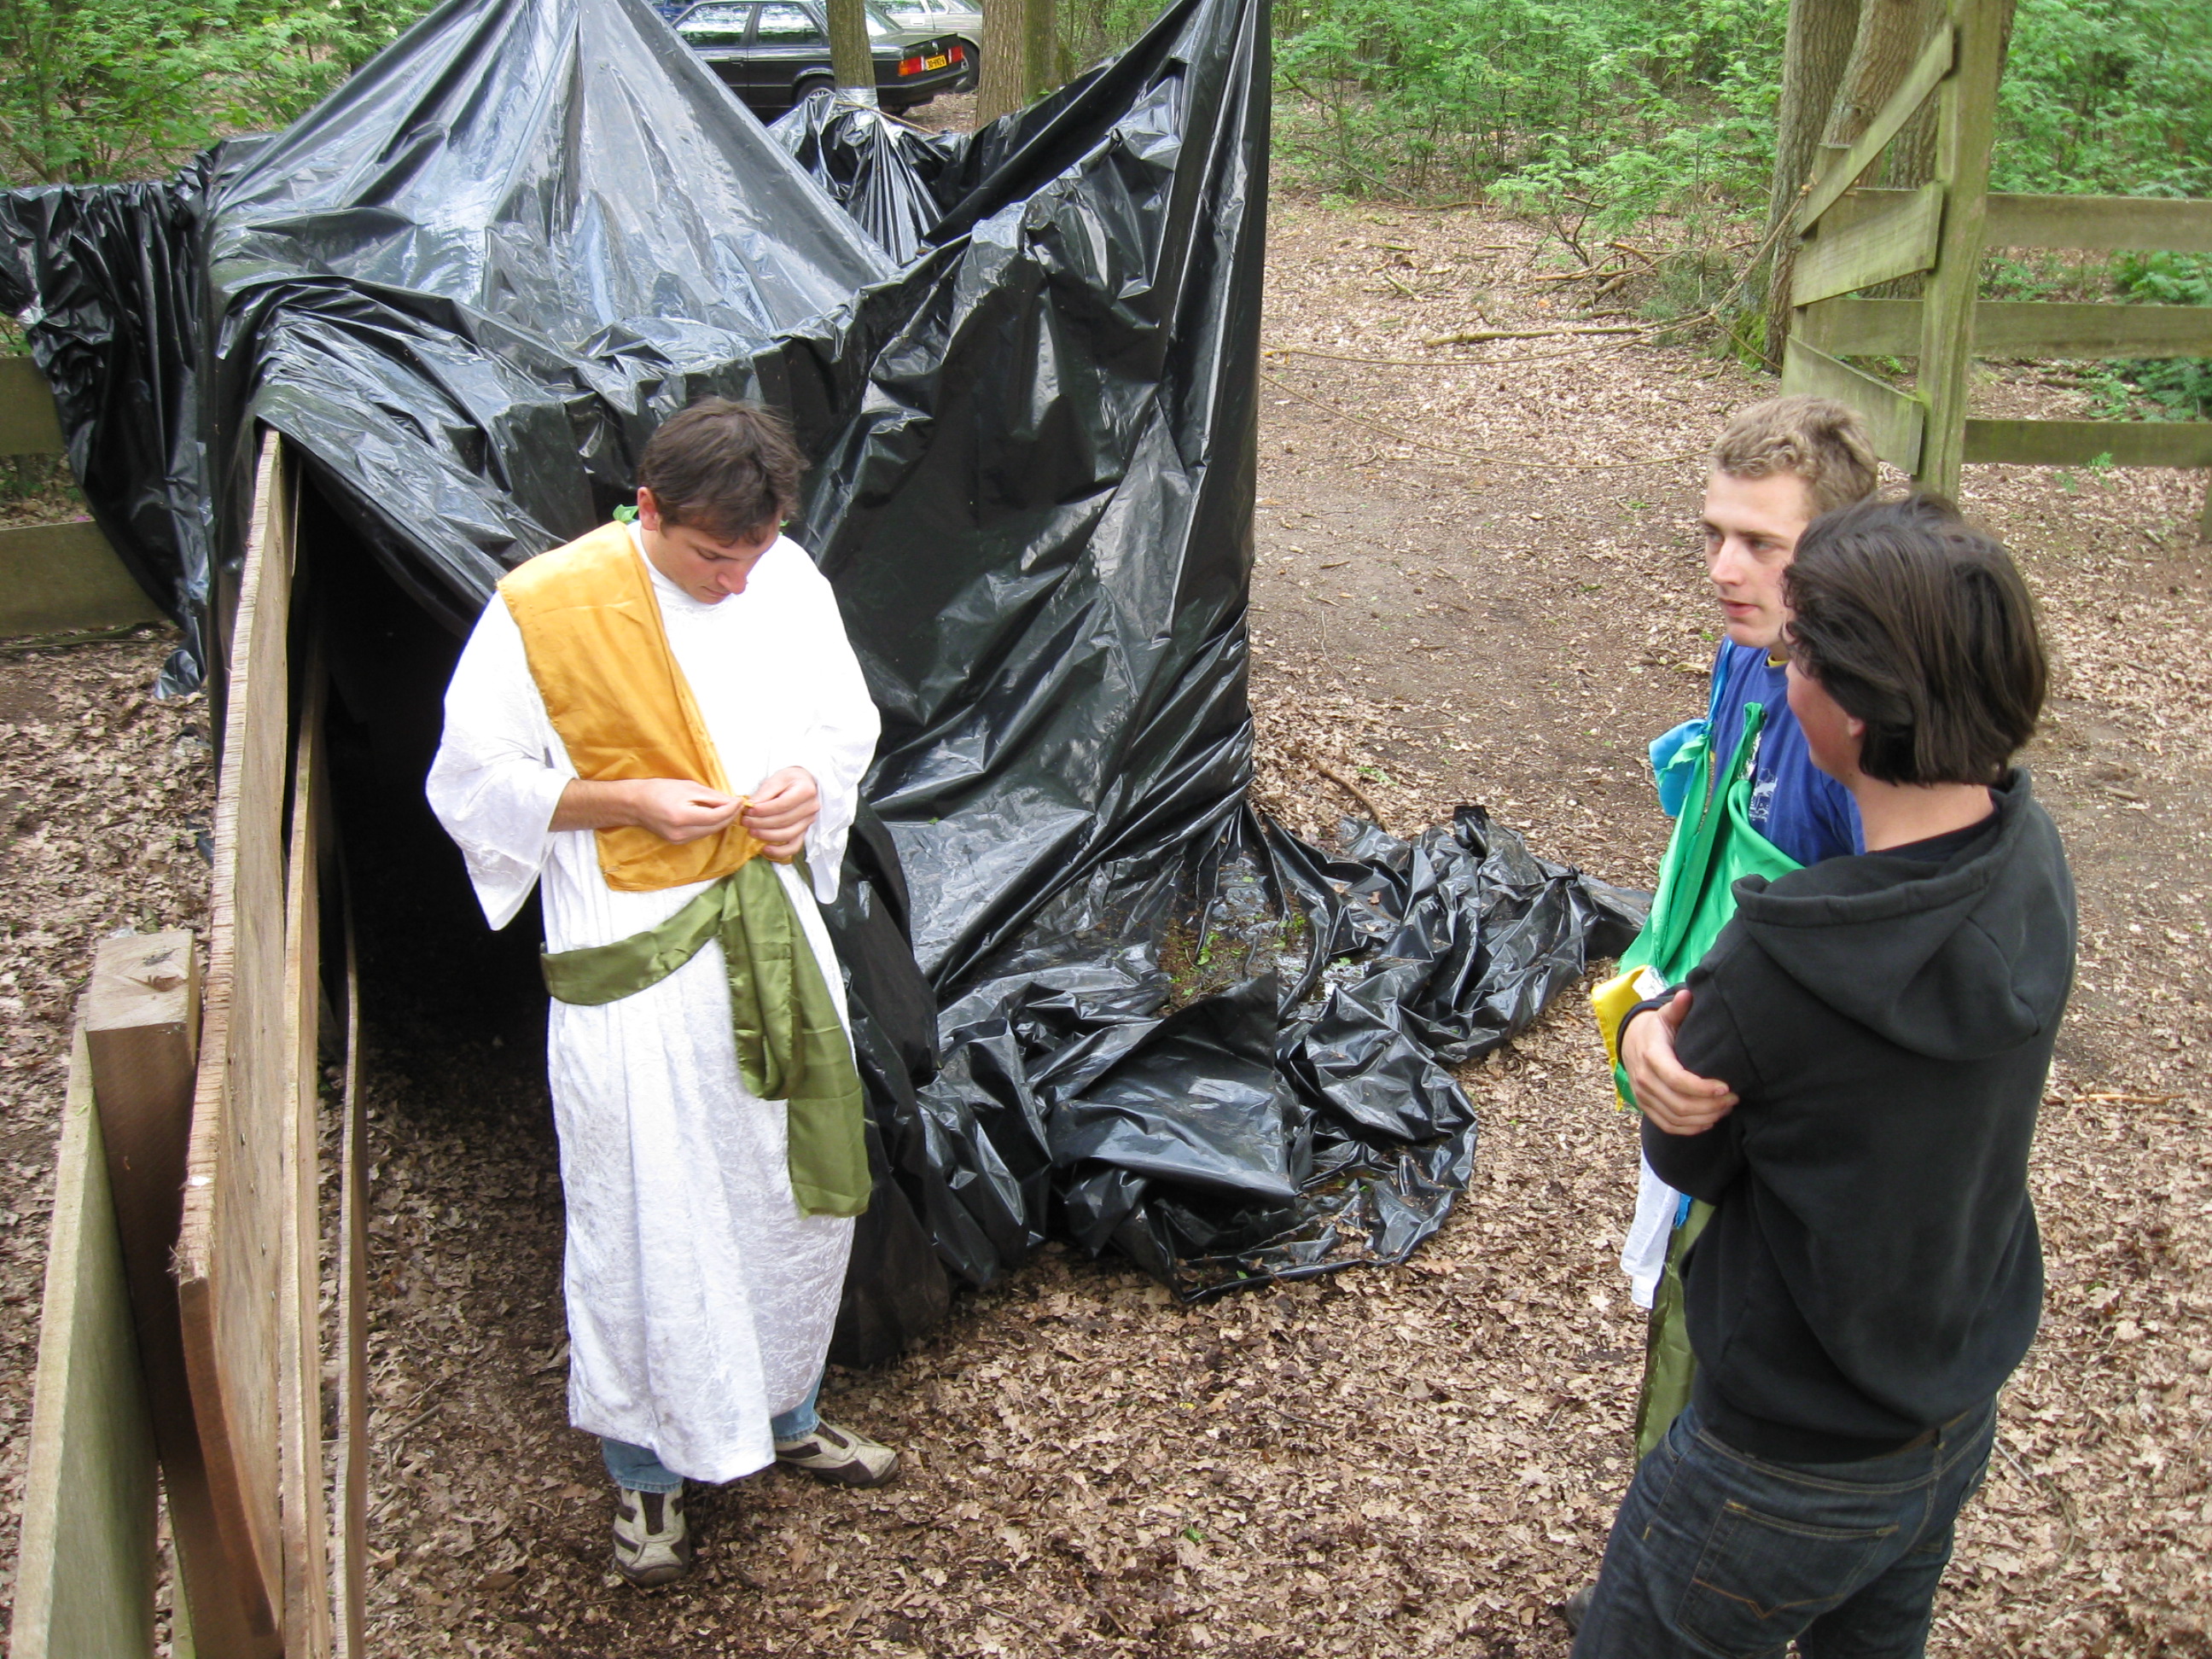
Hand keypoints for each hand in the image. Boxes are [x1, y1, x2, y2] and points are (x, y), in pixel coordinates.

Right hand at [551, 777, 740, 843]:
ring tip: (727, 807)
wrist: (634, 803)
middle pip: (716, 827)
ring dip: (721, 820)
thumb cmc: (658, 790)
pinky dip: (710, 824)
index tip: (740, 799)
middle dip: (729, 815)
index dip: (732, 809)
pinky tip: (712, 814)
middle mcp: (682, 833)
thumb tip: (732, 801)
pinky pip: (701, 834)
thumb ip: (711, 796)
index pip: (717, 817)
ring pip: (710, 832)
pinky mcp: (678, 842)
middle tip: (737, 803)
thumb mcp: (687, 787)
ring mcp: (680, 840)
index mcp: (683, 817)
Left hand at [740, 767, 819, 859]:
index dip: (764, 810)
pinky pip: (794, 846)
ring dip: (767, 835)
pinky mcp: (804, 831)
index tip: (748, 810)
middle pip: (784, 820)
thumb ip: (765, 792)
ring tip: (751, 831)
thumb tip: (752, 806)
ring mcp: (809, 821)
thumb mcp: (777, 778)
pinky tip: (765, 849)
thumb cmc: (789, 780)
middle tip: (745, 821)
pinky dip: (780, 852)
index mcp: (806, 791)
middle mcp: (811, 808)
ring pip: (788, 834)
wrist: (803, 783)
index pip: (783, 804)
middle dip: (761, 823)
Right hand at [1625, 990, 1737, 1135]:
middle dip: (1710, 1105)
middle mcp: (1644, 1079)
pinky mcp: (1646, 1107)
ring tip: (1725, 1108)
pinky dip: (1689, 1128)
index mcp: (1651, 1056)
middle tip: (1733, 1098)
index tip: (1726, 1087)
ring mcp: (1643, 1096)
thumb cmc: (1656, 1029)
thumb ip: (1677, 1008)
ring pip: (1675, 1117)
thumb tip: (1688, 994)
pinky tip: (1708, 1122)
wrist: (1630, 1042)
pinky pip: (1667, 1125)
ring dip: (1704, 1117)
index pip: (1676, 1079)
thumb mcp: (1665, 1015)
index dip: (1702, 1088)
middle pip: (1679, 1103)